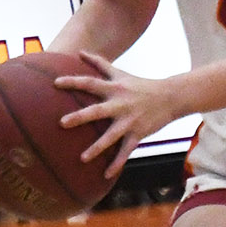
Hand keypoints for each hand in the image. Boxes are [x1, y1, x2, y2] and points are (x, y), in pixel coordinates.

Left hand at [55, 52, 183, 178]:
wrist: (170, 97)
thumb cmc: (140, 85)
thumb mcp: (120, 73)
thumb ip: (99, 63)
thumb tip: (79, 51)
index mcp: (114, 89)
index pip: (90, 83)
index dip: (73, 82)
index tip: (55, 83)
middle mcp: (120, 104)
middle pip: (97, 111)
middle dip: (80, 117)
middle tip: (62, 123)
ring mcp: (129, 120)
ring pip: (111, 136)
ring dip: (97, 148)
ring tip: (82, 158)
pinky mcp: (138, 134)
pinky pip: (125, 151)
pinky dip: (117, 163)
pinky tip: (106, 175)